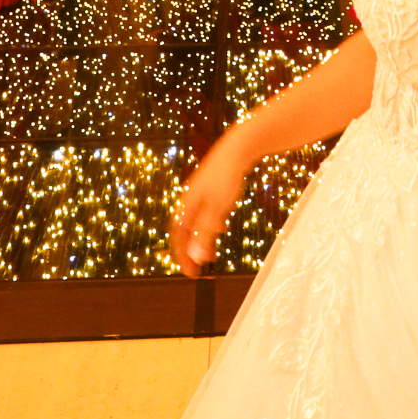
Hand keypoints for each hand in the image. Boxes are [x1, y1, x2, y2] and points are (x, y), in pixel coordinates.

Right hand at [170, 132, 249, 276]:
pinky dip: (209, 223)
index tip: (190, 273)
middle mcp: (191, 196)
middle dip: (189, 249)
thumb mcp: (217, 209)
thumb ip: (206, 233)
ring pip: (196, 219)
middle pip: (184, 228)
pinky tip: (221, 225)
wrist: (240, 145)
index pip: (177, 234)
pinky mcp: (213, 183)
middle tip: (197, 267)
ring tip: (211, 252)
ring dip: (200, 238)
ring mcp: (202, 189)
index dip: (181, 254)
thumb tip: (195, 258)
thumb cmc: (227, 177)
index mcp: (188, 203)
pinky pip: (206, 209)